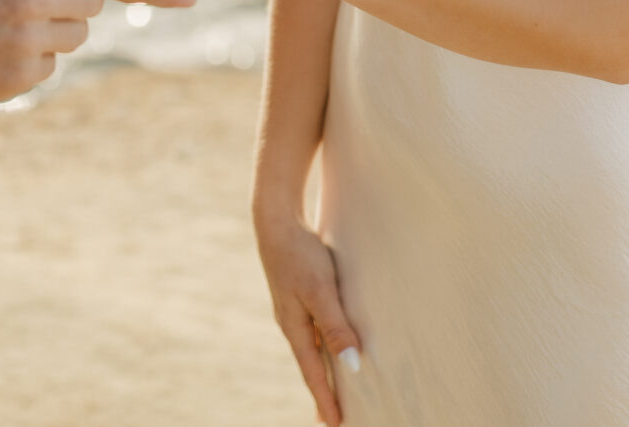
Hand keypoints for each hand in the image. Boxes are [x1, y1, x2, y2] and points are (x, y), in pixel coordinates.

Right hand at [257, 213, 361, 424]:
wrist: (276, 222)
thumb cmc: (299, 255)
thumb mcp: (320, 291)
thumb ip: (335, 327)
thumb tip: (352, 363)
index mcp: (295, 328)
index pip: (313, 373)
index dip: (326, 399)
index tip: (335, 424)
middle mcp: (293, 324)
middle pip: (311, 365)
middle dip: (323, 392)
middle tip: (332, 418)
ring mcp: (295, 310)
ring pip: (313, 348)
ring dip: (324, 369)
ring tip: (336, 389)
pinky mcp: (300, 295)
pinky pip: (315, 330)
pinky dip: (324, 346)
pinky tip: (332, 345)